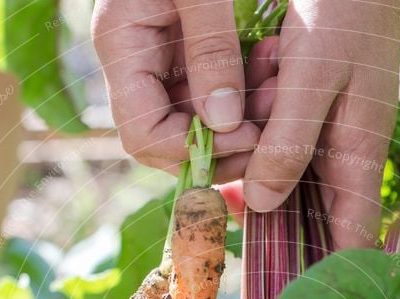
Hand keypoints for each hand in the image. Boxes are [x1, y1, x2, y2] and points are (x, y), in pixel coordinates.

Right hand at [91, 0, 259, 181]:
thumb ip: (210, 50)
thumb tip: (224, 123)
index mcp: (121, 45)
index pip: (143, 134)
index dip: (192, 151)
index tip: (245, 139)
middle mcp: (134, 62)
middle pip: (167, 140)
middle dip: (219, 148)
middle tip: (267, 137)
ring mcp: (157, 58)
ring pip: (195, 120)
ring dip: (238, 123)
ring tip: (278, 99)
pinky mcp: (184, 48)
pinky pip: (211, 92)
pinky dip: (243, 96)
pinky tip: (270, 79)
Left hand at [243, 0, 399, 247]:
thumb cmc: (344, 10)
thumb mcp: (315, 73)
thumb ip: (290, 140)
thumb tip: (259, 203)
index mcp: (360, 156)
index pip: (353, 238)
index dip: (330, 275)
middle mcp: (342, 158)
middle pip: (308, 220)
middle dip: (271, 225)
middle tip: (230, 229)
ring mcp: (322, 140)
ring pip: (280, 185)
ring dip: (250, 178)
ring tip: (228, 166)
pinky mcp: (301, 120)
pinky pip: (270, 151)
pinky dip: (247, 148)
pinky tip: (228, 140)